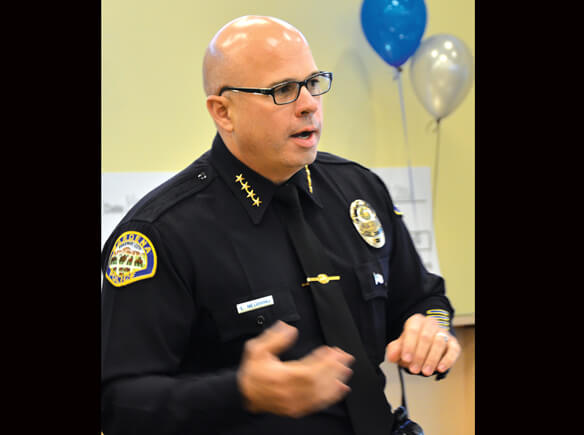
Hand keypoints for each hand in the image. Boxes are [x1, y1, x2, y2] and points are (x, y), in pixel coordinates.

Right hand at [237, 320, 354, 417]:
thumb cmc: (253, 372)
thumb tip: (288, 329)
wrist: (245, 394)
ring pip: (320, 393)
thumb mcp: (257, 349)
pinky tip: (340, 389)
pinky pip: (318, 404)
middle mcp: (289, 392)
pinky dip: (332, 396)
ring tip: (346, 370)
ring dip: (336, 381)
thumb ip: (274, 338)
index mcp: (281, 377)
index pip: (307, 370)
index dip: (323, 361)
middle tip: (345, 358)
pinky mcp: (297, 409)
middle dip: (334, 369)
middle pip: (318, 382)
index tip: (332, 351)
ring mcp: (294, 403)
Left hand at [385, 314, 459, 375]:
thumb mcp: (400, 346)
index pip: (412, 331)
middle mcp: (430, 324)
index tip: (406, 359)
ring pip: (439, 343)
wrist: (426, 344)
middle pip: (426, 337)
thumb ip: (394, 350)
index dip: (409, 346)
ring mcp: (443, 332)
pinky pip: (453, 350)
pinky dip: (447, 360)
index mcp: (416, 321)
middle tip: (414, 369)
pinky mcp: (453, 343)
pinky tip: (440, 368)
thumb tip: (392, 356)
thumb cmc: (412, 344)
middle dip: (419, 355)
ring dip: (432, 359)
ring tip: (426, 371)